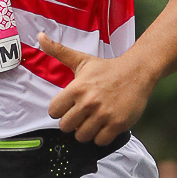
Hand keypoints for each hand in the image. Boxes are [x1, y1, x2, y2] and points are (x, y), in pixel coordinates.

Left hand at [38, 34, 155, 144]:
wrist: (137, 71)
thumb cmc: (106, 68)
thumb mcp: (81, 59)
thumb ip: (59, 51)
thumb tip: (40, 36)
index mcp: (77, 88)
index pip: (53, 111)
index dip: (59, 111)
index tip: (68, 107)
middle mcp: (88, 102)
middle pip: (65, 127)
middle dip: (72, 123)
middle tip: (81, 115)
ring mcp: (103, 115)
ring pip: (82, 137)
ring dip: (86, 131)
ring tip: (92, 121)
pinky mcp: (117, 124)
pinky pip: (100, 141)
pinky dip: (101, 137)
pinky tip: (104, 126)